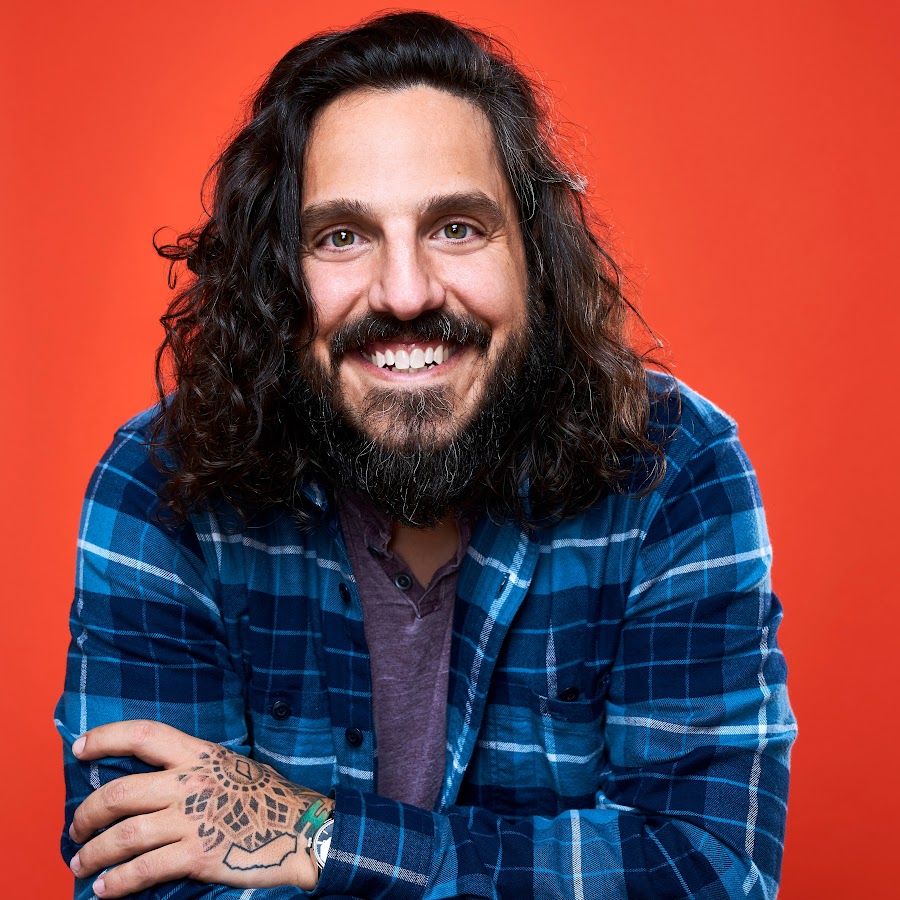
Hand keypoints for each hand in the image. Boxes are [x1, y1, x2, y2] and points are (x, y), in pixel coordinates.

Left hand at [68, 720, 332, 897]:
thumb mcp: (232, 766)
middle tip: (76, 827)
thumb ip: (197, 768)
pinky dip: (116, 883)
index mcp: (200, 754)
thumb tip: (159, 777)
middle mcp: (190, 783)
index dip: (106, 738)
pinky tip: (103, 889)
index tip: (79, 748)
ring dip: (92, 853)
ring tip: (80, 864)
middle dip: (87, 813)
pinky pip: (142, 870)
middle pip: (120, 793)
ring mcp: (192, 819)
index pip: (143, 735)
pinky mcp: (197, 855)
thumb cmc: (268, 798)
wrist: (302, 830)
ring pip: (124, 835)